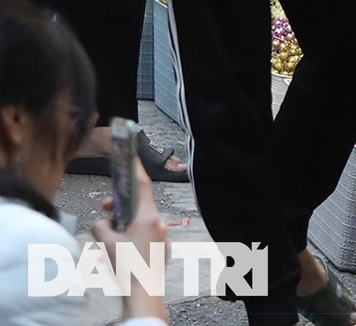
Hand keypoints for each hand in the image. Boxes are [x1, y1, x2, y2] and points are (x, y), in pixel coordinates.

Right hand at [93, 159, 167, 321]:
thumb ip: (100, 226)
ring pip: (141, 218)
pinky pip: (145, 231)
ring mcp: (162, 234)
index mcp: (148, 217)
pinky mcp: (160, 245)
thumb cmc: (127, 267)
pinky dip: (131, 232)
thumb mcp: (106, 244)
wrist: (143, 291)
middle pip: (139, 202)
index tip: (131, 156)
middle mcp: (159, 222)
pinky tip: (119, 246)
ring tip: (110, 234)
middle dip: (121, 203)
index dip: (135, 168)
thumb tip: (100, 222)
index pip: (142, 184)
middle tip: (106, 209)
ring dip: (124, 220)